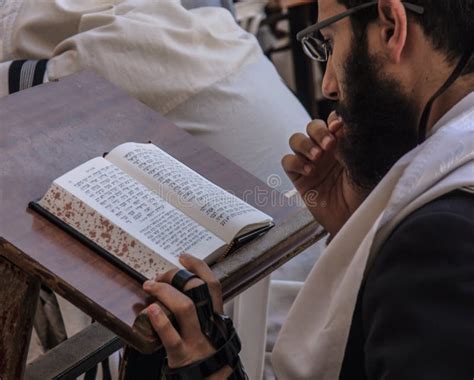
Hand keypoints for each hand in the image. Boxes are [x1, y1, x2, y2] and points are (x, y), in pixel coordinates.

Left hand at [143, 254, 231, 378]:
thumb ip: (199, 314)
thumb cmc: (205, 358)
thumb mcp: (208, 332)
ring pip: (185, 307)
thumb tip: (176, 293)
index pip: (213, 285)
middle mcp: (210, 325)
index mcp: (216, 318)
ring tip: (149, 286)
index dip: (199, 267)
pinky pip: (171, 337)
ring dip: (165, 291)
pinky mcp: (182, 356)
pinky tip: (150, 311)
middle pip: (197, 289)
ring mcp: (197, 340)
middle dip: (176, 276)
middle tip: (159, 275)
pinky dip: (159, 321)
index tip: (183, 257)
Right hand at [282, 111, 367, 235]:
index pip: (332, 120)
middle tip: (329, 145)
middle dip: (318, 131)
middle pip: (312, 126)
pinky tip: (309, 171)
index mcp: (342, 142)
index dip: (333, 119)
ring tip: (317, 157)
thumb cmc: (364, 192)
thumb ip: (351, 141)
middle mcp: (325, 150)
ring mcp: (310, 162)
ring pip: (296, 139)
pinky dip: (295, 162)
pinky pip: (287, 161)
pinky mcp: (298, 177)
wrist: (353, 218)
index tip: (340, 127)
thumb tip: (341, 122)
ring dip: (305, 144)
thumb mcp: (363, 162)